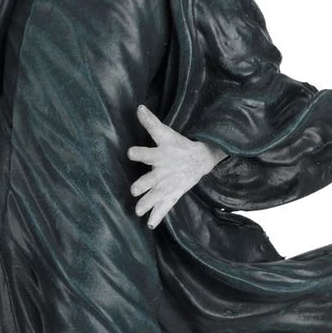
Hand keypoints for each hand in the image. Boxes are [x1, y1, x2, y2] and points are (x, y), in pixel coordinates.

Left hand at [127, 106, 225, 227]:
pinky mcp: (173, 194)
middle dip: (144, 185)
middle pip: (152, 179)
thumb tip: (138, 107)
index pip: (149, 152)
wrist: (200, 159)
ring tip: (138, 212)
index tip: (130, 152)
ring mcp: (169, 185)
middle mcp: (164, 172)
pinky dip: (158, 216)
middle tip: (134, 190)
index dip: (140, 152)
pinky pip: (165, 207)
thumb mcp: (165, 133)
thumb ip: (150, 123)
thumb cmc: (178, 145)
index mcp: (161, 155)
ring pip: (157, 196)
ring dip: (148, 204)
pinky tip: (150, 225)